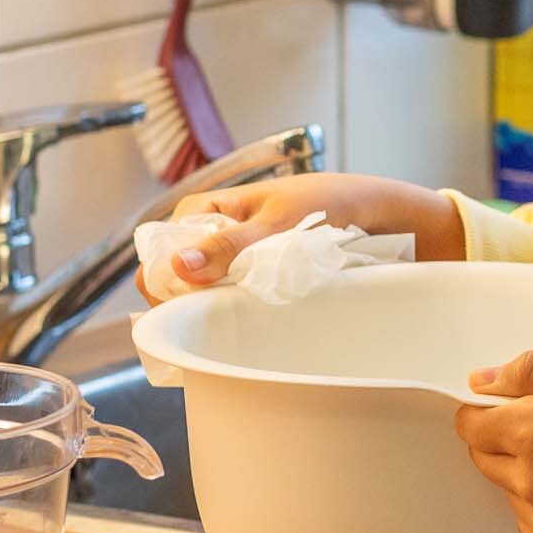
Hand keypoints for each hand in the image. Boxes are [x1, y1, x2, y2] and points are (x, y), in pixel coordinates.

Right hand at [138, 172, 464, 298]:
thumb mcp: (278, 223)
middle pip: (175, 274)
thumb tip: (179, 265)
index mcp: (205, 208)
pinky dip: (230, 313)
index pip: (159, 246)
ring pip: (200, 291)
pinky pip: (227, 299)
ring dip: (209, 308)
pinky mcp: (252, 277)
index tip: (182, 303)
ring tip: (229, 326)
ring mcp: (231, 257)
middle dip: (183, 299)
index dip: (162, 277)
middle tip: (210, 319)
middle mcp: (212, 232)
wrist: (373, 211)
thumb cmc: (326, 203)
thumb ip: (230, 245)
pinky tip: (242, 328)